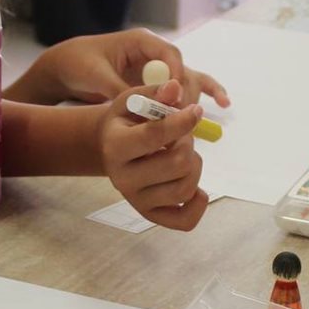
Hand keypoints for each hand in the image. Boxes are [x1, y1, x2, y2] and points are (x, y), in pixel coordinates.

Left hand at [18, 28, 230, 107]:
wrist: (69, 67)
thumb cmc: (80, 64)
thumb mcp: (96, 76)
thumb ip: (119, 90)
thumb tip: (141, 109)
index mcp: (142, 41)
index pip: (170, 55)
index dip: (176, 76)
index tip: (175, 99)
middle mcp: (156, 53)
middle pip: (183, 70)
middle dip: (186, 94)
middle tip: (183, 117)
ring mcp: (159, 68)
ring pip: (189, 79)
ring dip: (198, 97)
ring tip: (206, 114)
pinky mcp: (160, 82)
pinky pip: (186, 86)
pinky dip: (206, 92)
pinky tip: (224, 103)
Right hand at [99, 79, 209, 231]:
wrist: (110, 147)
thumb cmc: (127, 120)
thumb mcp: (135, 100)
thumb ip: (157, 93)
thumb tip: (176, 88)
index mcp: (115, 146)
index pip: (154, 136)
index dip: (183, 121)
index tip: (197, 109)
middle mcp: (122, 178)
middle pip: (177, 163)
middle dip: (188, 144)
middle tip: (182, 136)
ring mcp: (136, 200)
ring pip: (185, 188)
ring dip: (195, 166)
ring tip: (183, 154)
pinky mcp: (149, 214)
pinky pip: (184, 221)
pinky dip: (198, 203)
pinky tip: (196, 187)